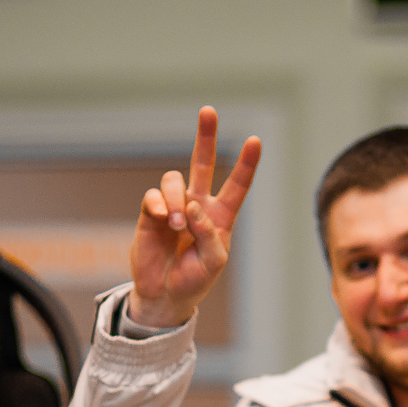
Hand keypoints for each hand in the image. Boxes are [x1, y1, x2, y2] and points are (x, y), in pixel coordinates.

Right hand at [127, 105, 262, 328]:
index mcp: (220, 216)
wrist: (165, 295)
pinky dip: (160, 204)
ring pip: (175, 180)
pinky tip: (164, 219)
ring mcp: (173, 207)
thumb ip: (209, 234)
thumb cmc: (195, 279)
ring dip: (177, 198)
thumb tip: (192, 206)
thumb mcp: (214, 262)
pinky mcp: (151, 214)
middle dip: (205, 137)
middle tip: (208, 111)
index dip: (247, 164)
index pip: (237, 185)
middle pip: (202, 163)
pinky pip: (154, 196)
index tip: (256, 141)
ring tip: (177, 222)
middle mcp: (197, 205)